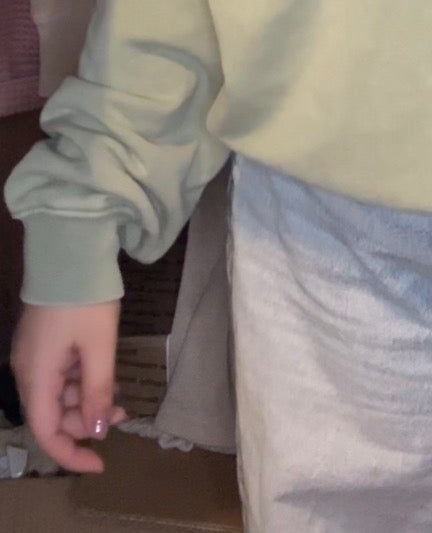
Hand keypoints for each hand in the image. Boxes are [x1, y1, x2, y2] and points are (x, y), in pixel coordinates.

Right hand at [12, 300, 126, 471]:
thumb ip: (97, 391)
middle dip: (86, 422)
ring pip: (57, 394)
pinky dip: (81, 380)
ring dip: (86, 400)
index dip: (71, 454)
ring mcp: (33, 354)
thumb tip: (98, 431)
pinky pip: (59, 374)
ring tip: (120, 394)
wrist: (71, 250)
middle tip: (123, 413)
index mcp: (36, 376)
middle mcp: (27, 370)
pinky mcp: (43, 341)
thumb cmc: (85, 299)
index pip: (46, 432)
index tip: (100, 463)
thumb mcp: (99, 345)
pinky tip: (104, 374)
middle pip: (52, 414)